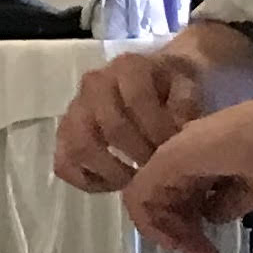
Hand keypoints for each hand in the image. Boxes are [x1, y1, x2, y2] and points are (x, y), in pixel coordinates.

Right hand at [56, 45, 212, 191]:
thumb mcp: (188, 85)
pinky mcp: (64, 133)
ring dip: (111, 171)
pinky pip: (64, 164)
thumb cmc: (172, 85)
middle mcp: (94, 83)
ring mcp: (74, 109)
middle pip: (111, 127)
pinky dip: (85, 180)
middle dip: (140, 155)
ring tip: (136, 181)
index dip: (157, 131)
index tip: (176, 152)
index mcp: (127, 67)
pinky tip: (113, 185)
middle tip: (160, 170)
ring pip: (80, 147)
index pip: (137, 101)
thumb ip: (186, 104)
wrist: (155, 79)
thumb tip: (176, 132)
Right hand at [121, 94, 252, 252]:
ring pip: (185, 206)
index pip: (140, 197)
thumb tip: (208, 217)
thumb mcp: (221, 175)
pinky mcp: (235, 179)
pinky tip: (223, 235)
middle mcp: (185, 162)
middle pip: (163, 204)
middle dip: (177, 234)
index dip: (151, 224)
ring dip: (193, 232)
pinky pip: (209, 204)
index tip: (176, 246)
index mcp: (174, 157)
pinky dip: (210, 221)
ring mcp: (209, 170)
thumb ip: (182, 192)